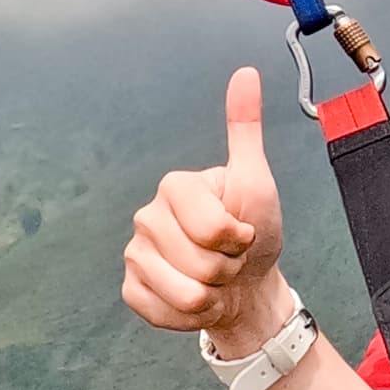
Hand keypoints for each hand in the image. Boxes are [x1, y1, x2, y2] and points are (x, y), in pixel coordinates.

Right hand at [125, 67, 290, 357]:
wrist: (248, 284)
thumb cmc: (254, 230)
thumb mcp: (257, 181)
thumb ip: (245, 131)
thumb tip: (246, 72)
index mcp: (175, 186)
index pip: (215, 230)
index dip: (239, 240)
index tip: (242, 233)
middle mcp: (146, 216)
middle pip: (201, 265)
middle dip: (228, 271)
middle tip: (230, 259)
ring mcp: (136, 254)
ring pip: (183, 293)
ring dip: (213, 297)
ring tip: (217, 281)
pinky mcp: (132, 289)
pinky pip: (162, 312)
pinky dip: (191, 317)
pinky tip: (198, 301)